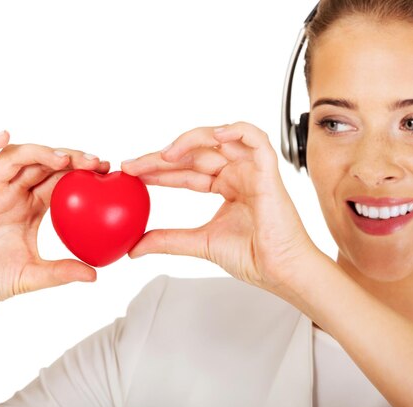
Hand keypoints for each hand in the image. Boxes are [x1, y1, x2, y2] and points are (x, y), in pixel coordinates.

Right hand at [0, 132, 109, 315]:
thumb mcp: (33, 276)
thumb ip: (61, 272)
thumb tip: (95, 275)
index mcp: (31, 207)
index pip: (60, 179)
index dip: (82, 170)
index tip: (106, 169)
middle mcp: (11, 193)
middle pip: (42, 163)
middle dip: (69, 157)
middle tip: (94, 161)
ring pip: (13, 158)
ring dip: (38, 152)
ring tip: (62, 158)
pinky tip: (3, 136)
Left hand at [121, 122, 319, 294]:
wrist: (280, 271)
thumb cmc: (255, 257)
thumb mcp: (200, 243)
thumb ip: (168, 239)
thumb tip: (135, 246)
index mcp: (227, 187)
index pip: (187, 171)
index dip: (159, 170)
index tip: (133, 173)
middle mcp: (238, 174)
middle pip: (196, 154)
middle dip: (162, 157)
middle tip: (134, 165)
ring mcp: (253, 170)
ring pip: (219, 139)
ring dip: (189, 141)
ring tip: (164, 155)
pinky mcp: (268, 170)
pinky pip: (255, 138)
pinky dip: (236, 130)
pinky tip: (213, 135)